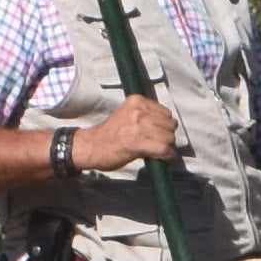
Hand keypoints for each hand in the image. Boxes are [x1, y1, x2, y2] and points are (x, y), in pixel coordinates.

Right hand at [68, 96, 184, 174]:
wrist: (91, 146)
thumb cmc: (109, 134)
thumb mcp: (127, 115)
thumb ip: (145, 116)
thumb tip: (164, 126)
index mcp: (137, 101)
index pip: (166, 113)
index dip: (165, 126)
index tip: (159, 134)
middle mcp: (139, 111)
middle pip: (170, 125)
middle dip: (167, 136)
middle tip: (159, 144)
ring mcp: (139, 126)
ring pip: (169, 137)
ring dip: (167, 147)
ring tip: (158, 152)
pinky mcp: (139, 142)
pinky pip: (164, 149)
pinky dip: (166, 156)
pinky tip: (161, 159)